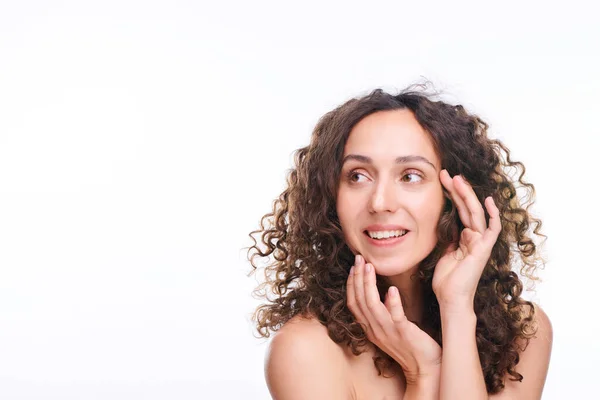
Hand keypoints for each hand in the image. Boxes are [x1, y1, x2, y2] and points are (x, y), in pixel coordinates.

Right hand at [347, 255, 441, 381]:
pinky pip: (395, 317)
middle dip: (357, 278)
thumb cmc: (411, 346)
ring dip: (369, 284)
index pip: (353, 303)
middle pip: (359, 301)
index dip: (351, 284)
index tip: (354, 266)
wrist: (426, 368)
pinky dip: (392, 302)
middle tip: (359, 259)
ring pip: (372, 305)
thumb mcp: (391, 329)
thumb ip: (384, 313)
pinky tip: (392, 289)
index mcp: (370, 329)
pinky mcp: (404, 334)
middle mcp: (375, 330)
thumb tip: (383, 294)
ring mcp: (388, 332)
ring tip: (370, 266)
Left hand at [432, 170, 501, 310]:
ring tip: (456, 179)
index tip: (441, 181)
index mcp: (464, 238)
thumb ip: (446, 237)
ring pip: (475, 213)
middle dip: (457, 190)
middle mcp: (474, 238)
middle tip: (446, 174)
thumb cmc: (446, 281)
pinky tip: (488, 201)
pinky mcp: (483, 249)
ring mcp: (480, 243)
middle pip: (467, 208)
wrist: (450, 299)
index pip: (458, 211)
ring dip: (466, 195)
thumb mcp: (442, 253)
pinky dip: (493, 215)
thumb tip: (443, 224)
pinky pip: (492, 229)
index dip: (451, 195)